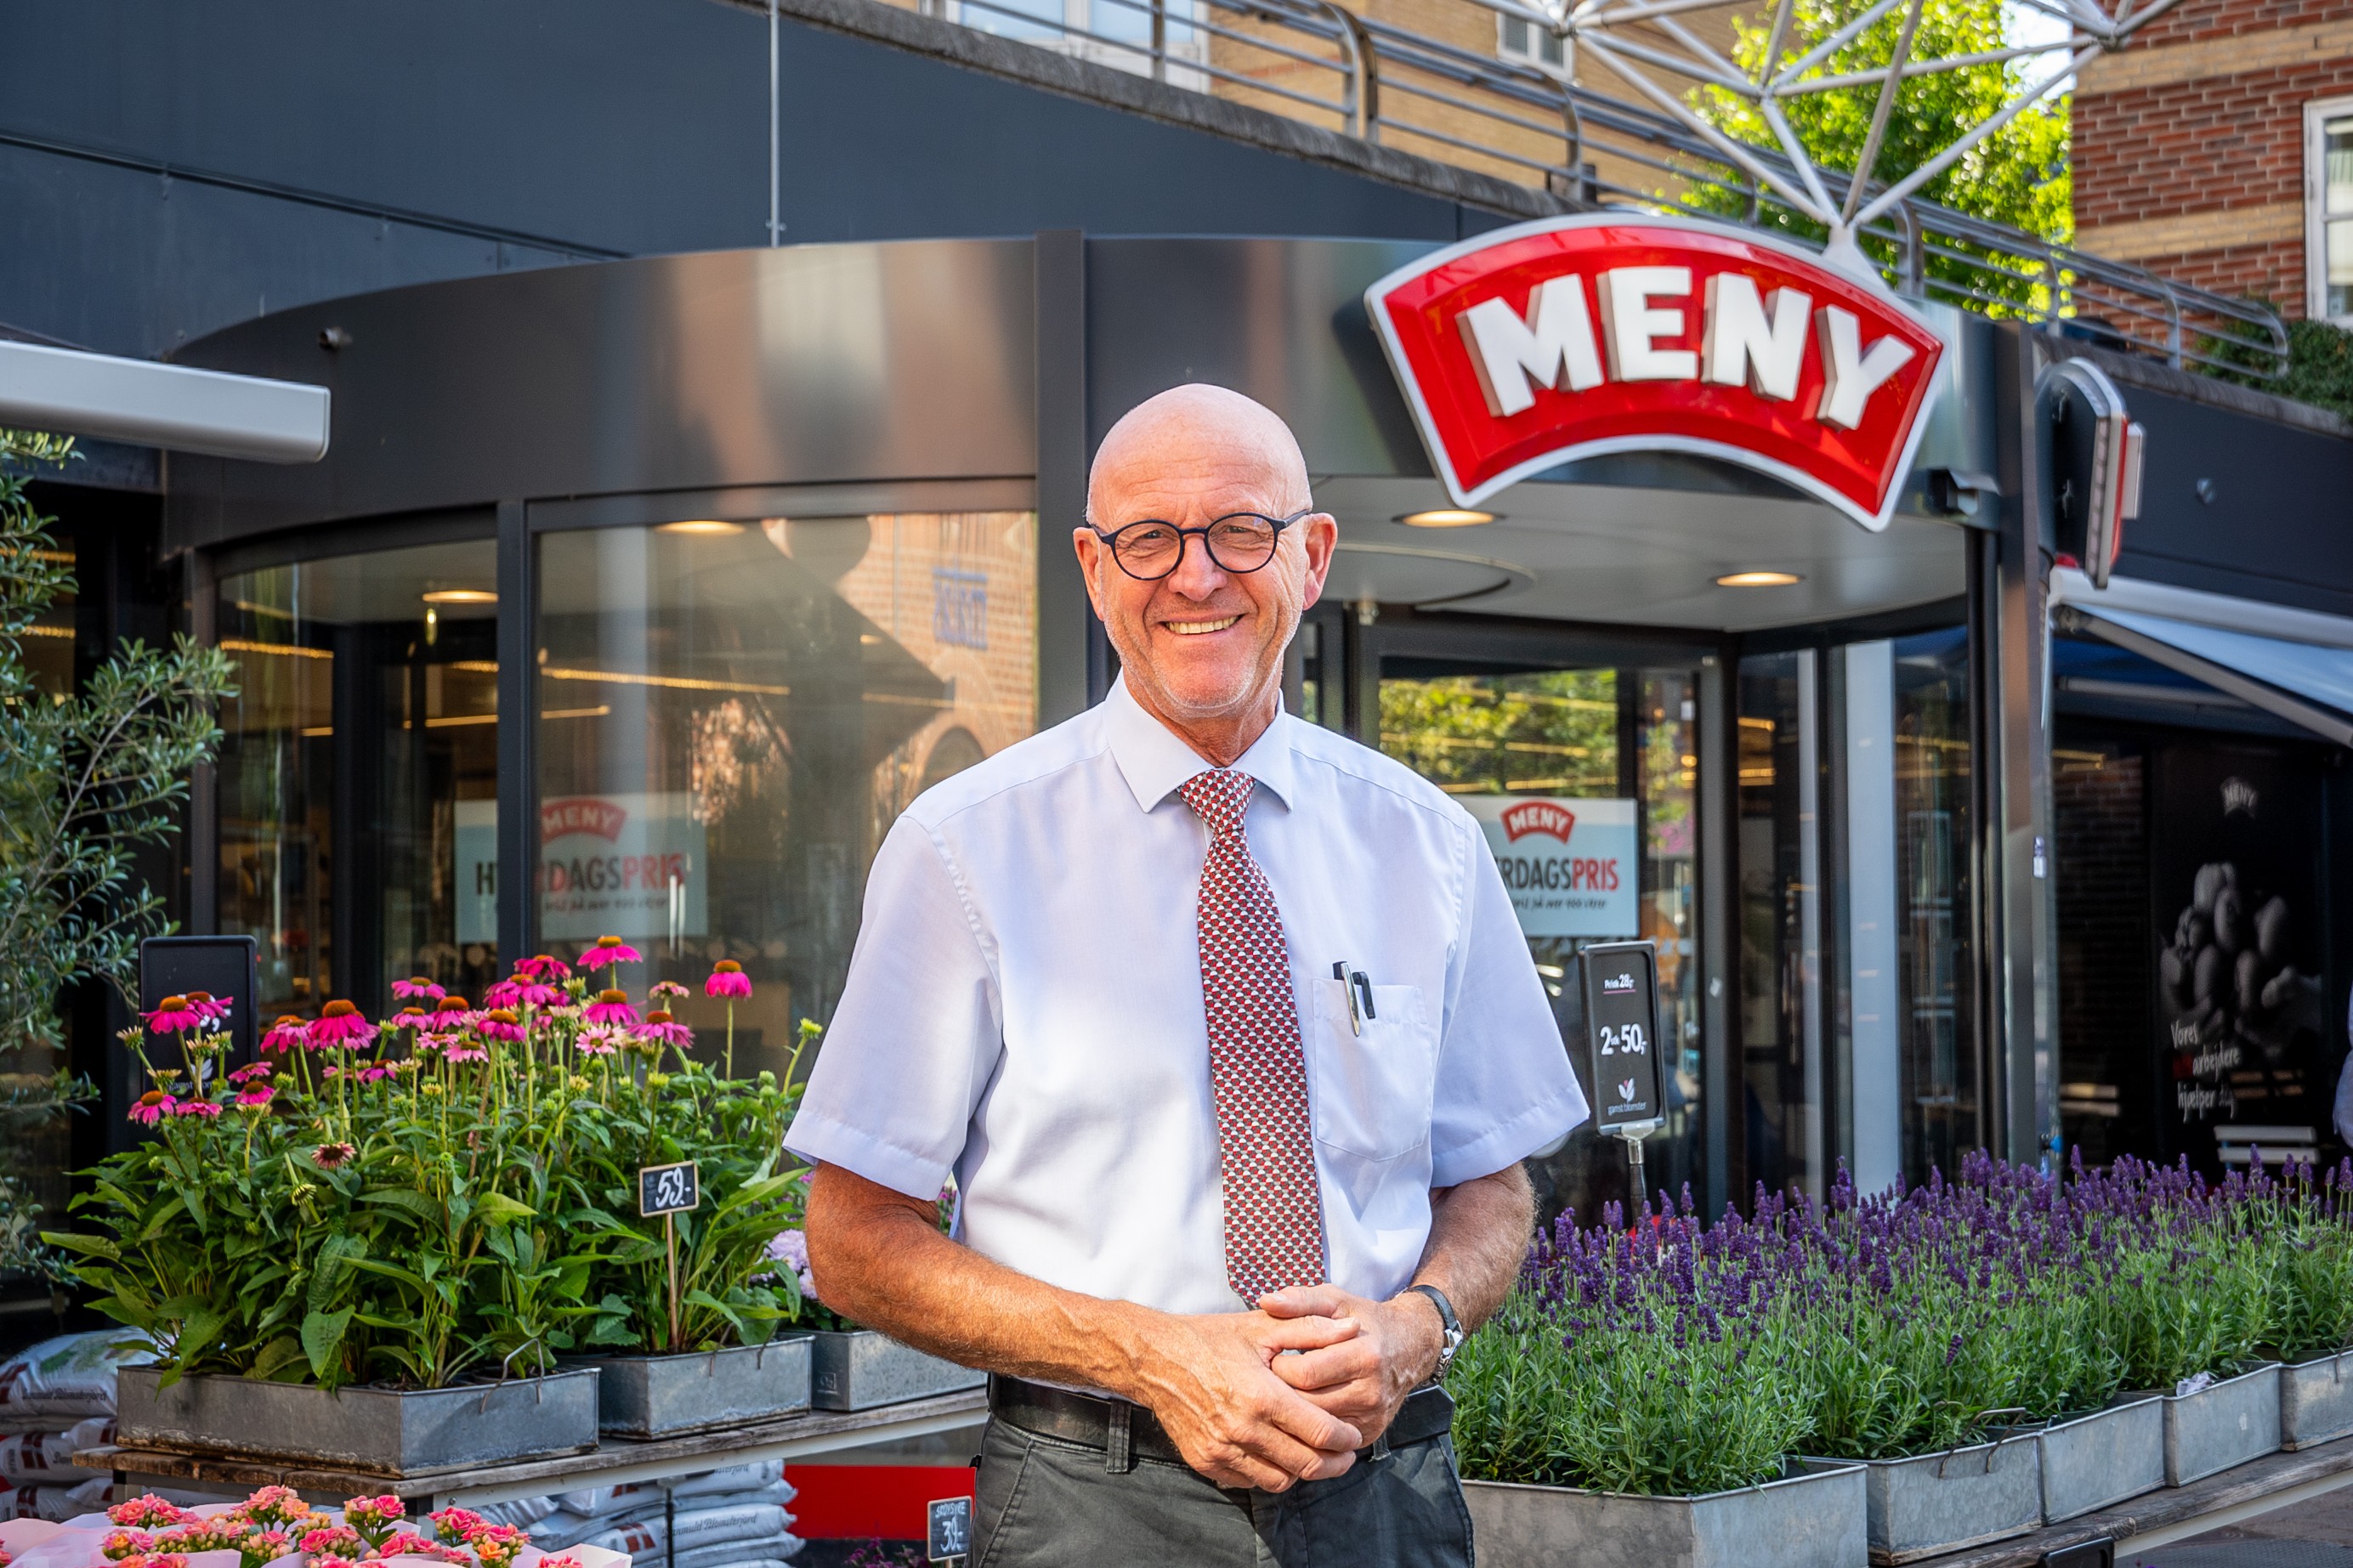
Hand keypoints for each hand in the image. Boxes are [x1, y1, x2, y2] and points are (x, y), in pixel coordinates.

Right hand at [1125, 1306, 1366, 1490]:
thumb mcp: (1261, 1326)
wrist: (1154, 1358)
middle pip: (1305, 1465)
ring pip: (1280, 1480)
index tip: (1355, 1437)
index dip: (1344, 1439)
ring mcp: (1221, 1450)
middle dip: (1334, 1464)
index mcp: (1261, 1396)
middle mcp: (1242, 1429)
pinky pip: (1250, 1482)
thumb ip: (1310, 1329)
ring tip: (1313, 1455)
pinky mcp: (1205, 1462)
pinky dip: (1269, 1473)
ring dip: (1302, 1472)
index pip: (1319, 1433)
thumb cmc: (1210, 1338)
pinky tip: (1277, 1455)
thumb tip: (1353, 1329)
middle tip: (1346, 1455)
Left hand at [1257, 1284, 1442, 1443]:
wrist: (1410, 1347)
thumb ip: (1300, 1300)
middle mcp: (1372, 1391)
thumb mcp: (1335, 1301)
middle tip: (1270, 1379)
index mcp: (1365, 1355)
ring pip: (1316, 1426)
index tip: (1272, 1357)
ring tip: (1282, 1392)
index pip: (1306, 1373)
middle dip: (1282, 1392)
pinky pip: (1328, 1439)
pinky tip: (1301, 1408)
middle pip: (1309, 1403)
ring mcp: (1372, 1417)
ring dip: (1293, 1411)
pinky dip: (1310, 1427)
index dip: (1280, 1366)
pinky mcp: (1369, 1434)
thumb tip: (1266, 1301)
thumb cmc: (1365, 1320)